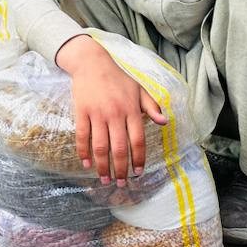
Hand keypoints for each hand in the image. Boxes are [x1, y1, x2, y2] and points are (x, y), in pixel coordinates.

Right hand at [57, 35, 167, 183]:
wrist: (92, 62)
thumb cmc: (118, 78)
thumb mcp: (139, 89)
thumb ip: (152, 106)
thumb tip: (165, 121)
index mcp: (131, 110)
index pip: (137, 140)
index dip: (138, 158)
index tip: (138, 172)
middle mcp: (115, 114)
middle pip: (119, 148)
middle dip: (120, 169)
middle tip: (121, 184)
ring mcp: (97, 114)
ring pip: (100, 146)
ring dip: (103, 166)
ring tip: (104, 179)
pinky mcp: (81, 112)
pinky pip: (83, 137)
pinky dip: (84, 153)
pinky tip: (87, 164)